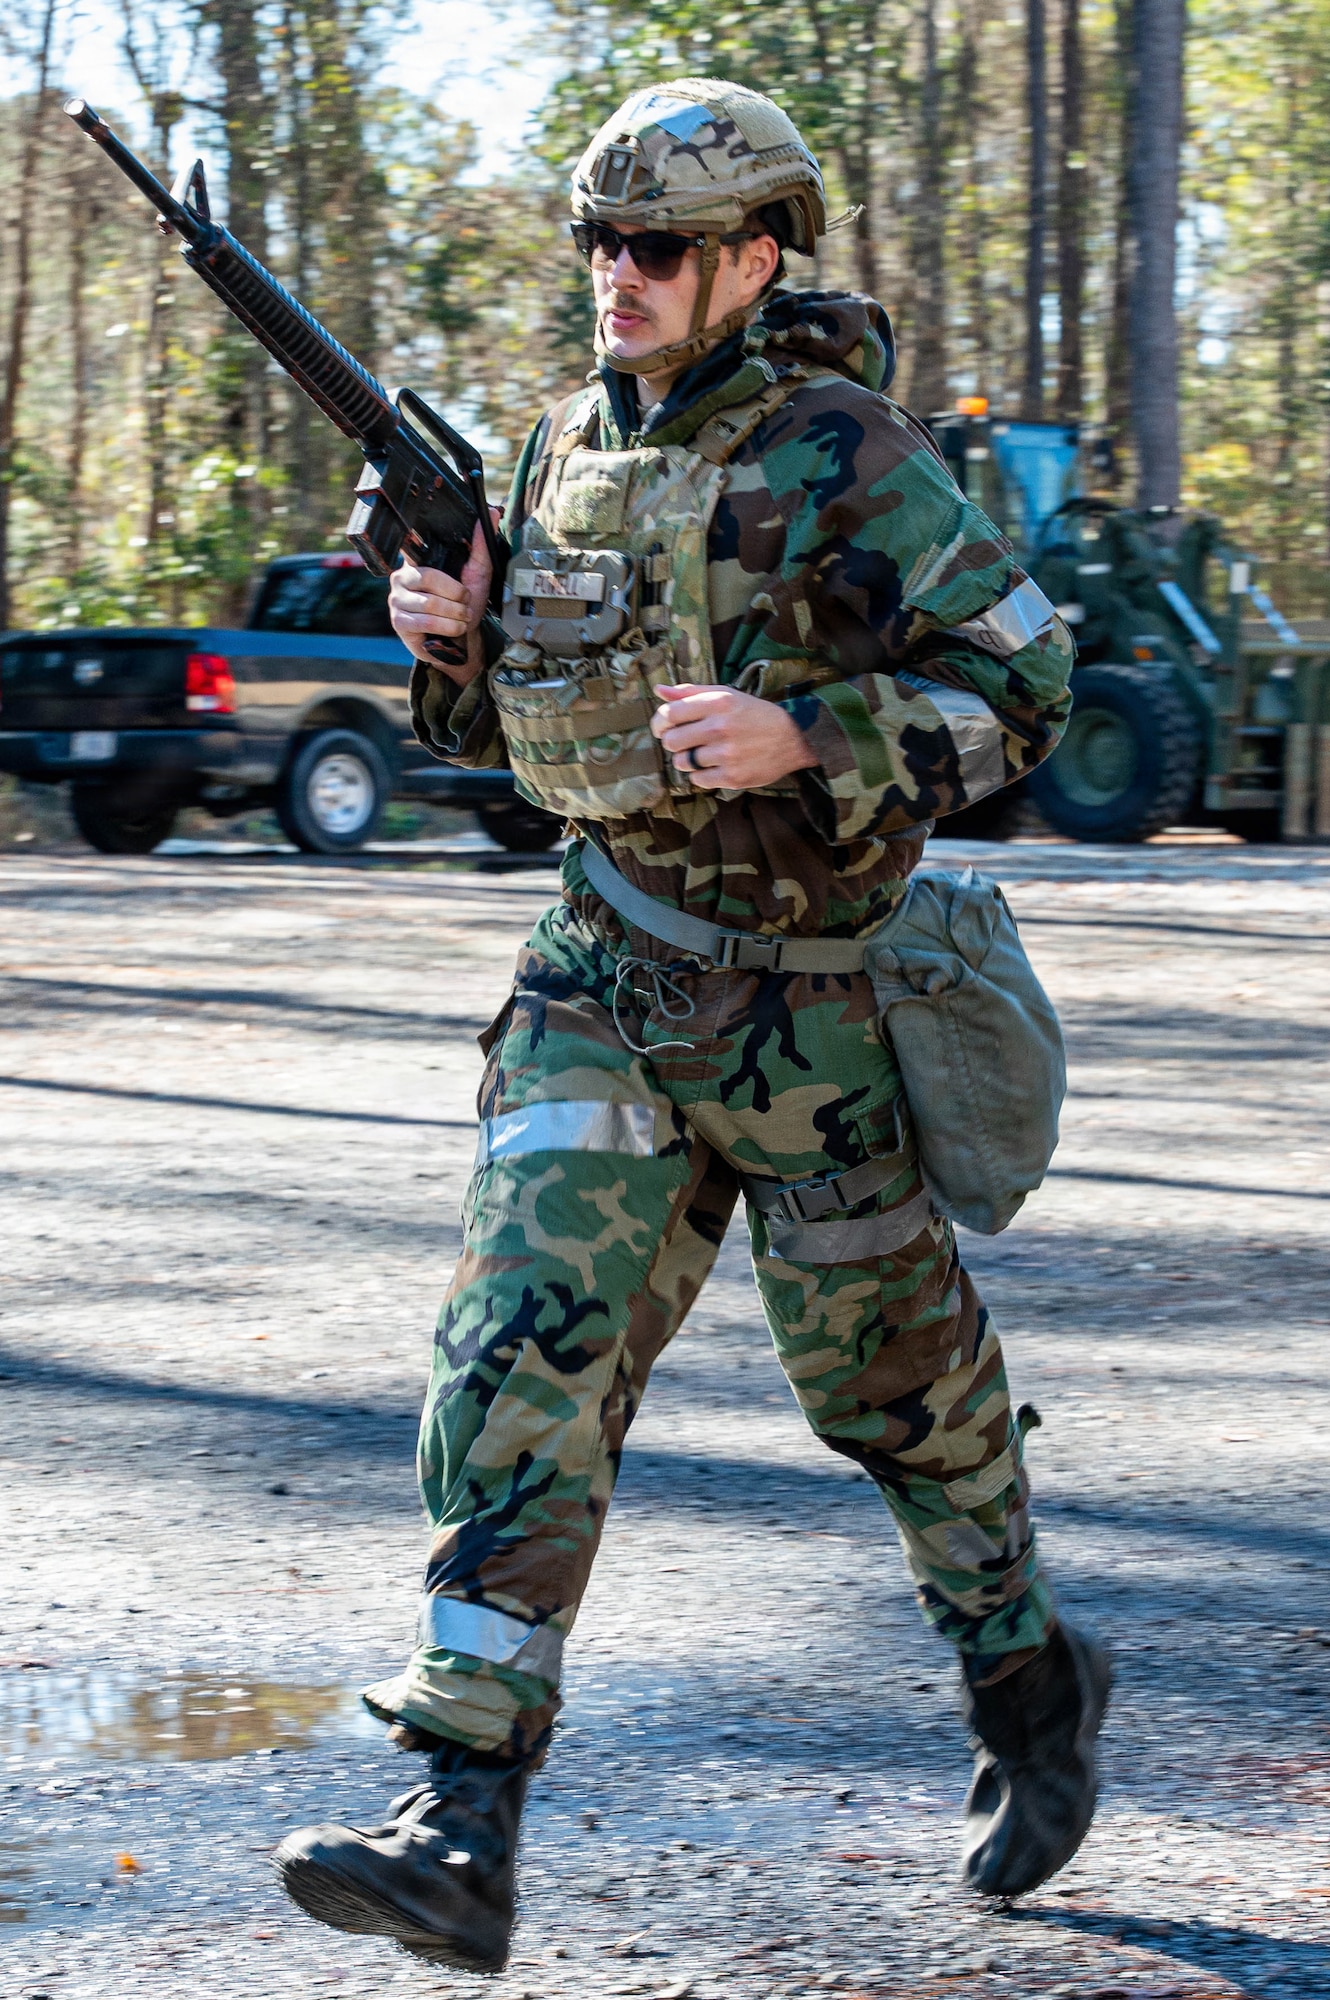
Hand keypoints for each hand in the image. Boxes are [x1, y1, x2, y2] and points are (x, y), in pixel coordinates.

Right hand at [388, 511, 497, 683]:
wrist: (462, 641)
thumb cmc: (465, 606)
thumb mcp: (477, 573)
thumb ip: (481, 543)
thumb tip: (492, 510)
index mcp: (417, 561)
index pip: (413, 545)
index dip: (416, 541)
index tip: (429, 553)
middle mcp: (402, 577)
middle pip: (430, 578)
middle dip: (457, 596)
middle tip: (466, 603)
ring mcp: (397, 600)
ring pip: (430, 603)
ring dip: (455, 615)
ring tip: (461, 618)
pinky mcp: (399, 622)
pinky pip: (426, 622)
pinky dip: (447, 628)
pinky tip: (451, 629)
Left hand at [650, 683, 818, 789]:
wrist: (792, 739)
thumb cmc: (754, 714)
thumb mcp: (726, 695)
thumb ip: (691, 693)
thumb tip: (659, 691)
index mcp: (718, 703)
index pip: (670, 713)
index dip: (659, 722)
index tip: (662, 728)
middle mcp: (720, 727)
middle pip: (671, 741)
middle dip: (674, 742)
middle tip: (686, 742)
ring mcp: (726, 754)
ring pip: (682, 762)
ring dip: (687, 759)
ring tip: (703, 754)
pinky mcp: (732, 777)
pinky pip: (697, 779)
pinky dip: (701, 775)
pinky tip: (714, 766)